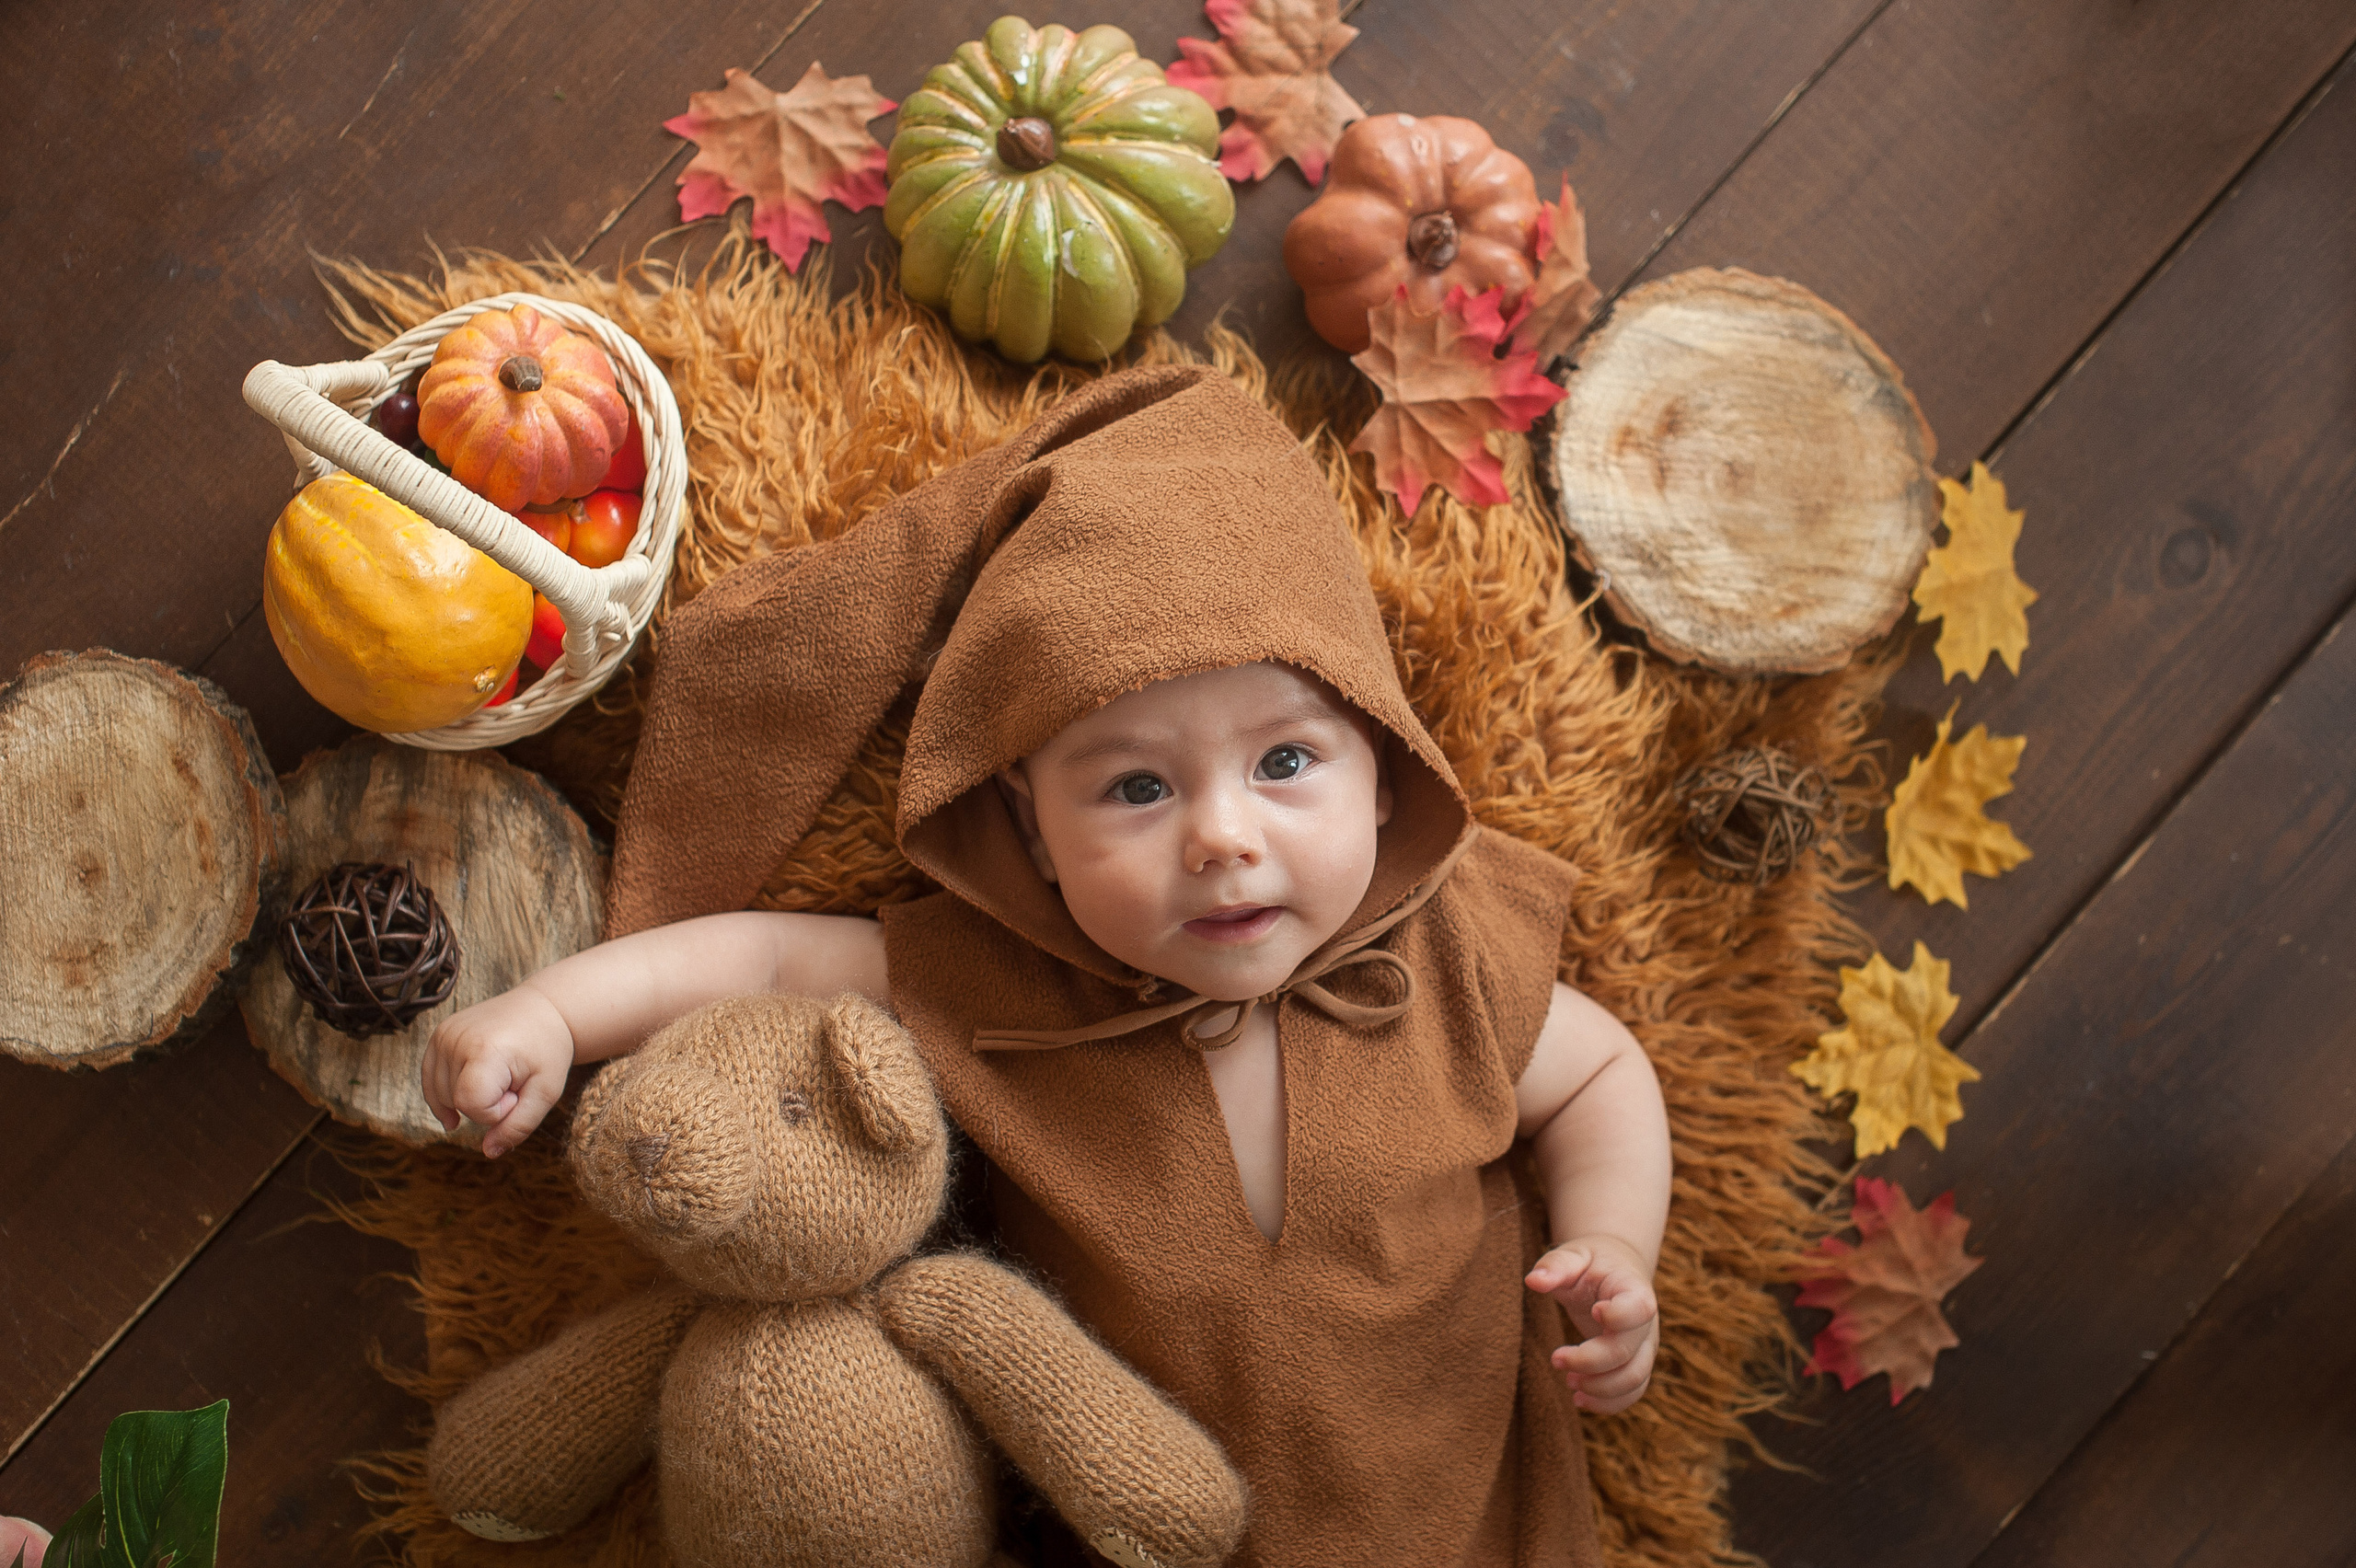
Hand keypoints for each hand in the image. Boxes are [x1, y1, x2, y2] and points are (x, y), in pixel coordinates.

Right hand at [422, 986, 574, 1157]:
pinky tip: (457, 1107)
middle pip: (456, 1102)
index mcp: (485, 1050)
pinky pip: (429, 1079)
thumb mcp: (546, 1092)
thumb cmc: (548, 1051)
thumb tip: (488, 1152)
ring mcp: (443, 1034)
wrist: (543, 1008)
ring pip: (441, 1094)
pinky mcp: (438, 1034)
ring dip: (469, 1097)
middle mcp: (456, 1038)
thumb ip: (518, 1126)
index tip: (518, 1092)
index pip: (472, 1106)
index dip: (497, 1111)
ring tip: (498, 1075)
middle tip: (512, 1081)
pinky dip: (444, 1094)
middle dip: (486, 1104)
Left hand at [1525, 1235, 1658, 1413]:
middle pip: (1627, 1351)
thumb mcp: (1573, 1255)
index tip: (1592, 1312)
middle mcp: (1647, 1322)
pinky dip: (1608, 1403)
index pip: (1639, 1308)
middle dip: (1589, 1361)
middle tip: (1555, 1359)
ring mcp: (1645, 1346)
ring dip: (1600, 1389)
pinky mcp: (1637, 1364)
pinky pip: (1632, 1392)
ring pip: (1634, 1379)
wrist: (1615, 1272)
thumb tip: (1533, 1281)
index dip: (1619, 1316)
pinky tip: (1579, 1399)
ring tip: (1568, 1383)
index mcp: (1634, 1289)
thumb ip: (1556, 1265)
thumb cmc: (1591, 1263)